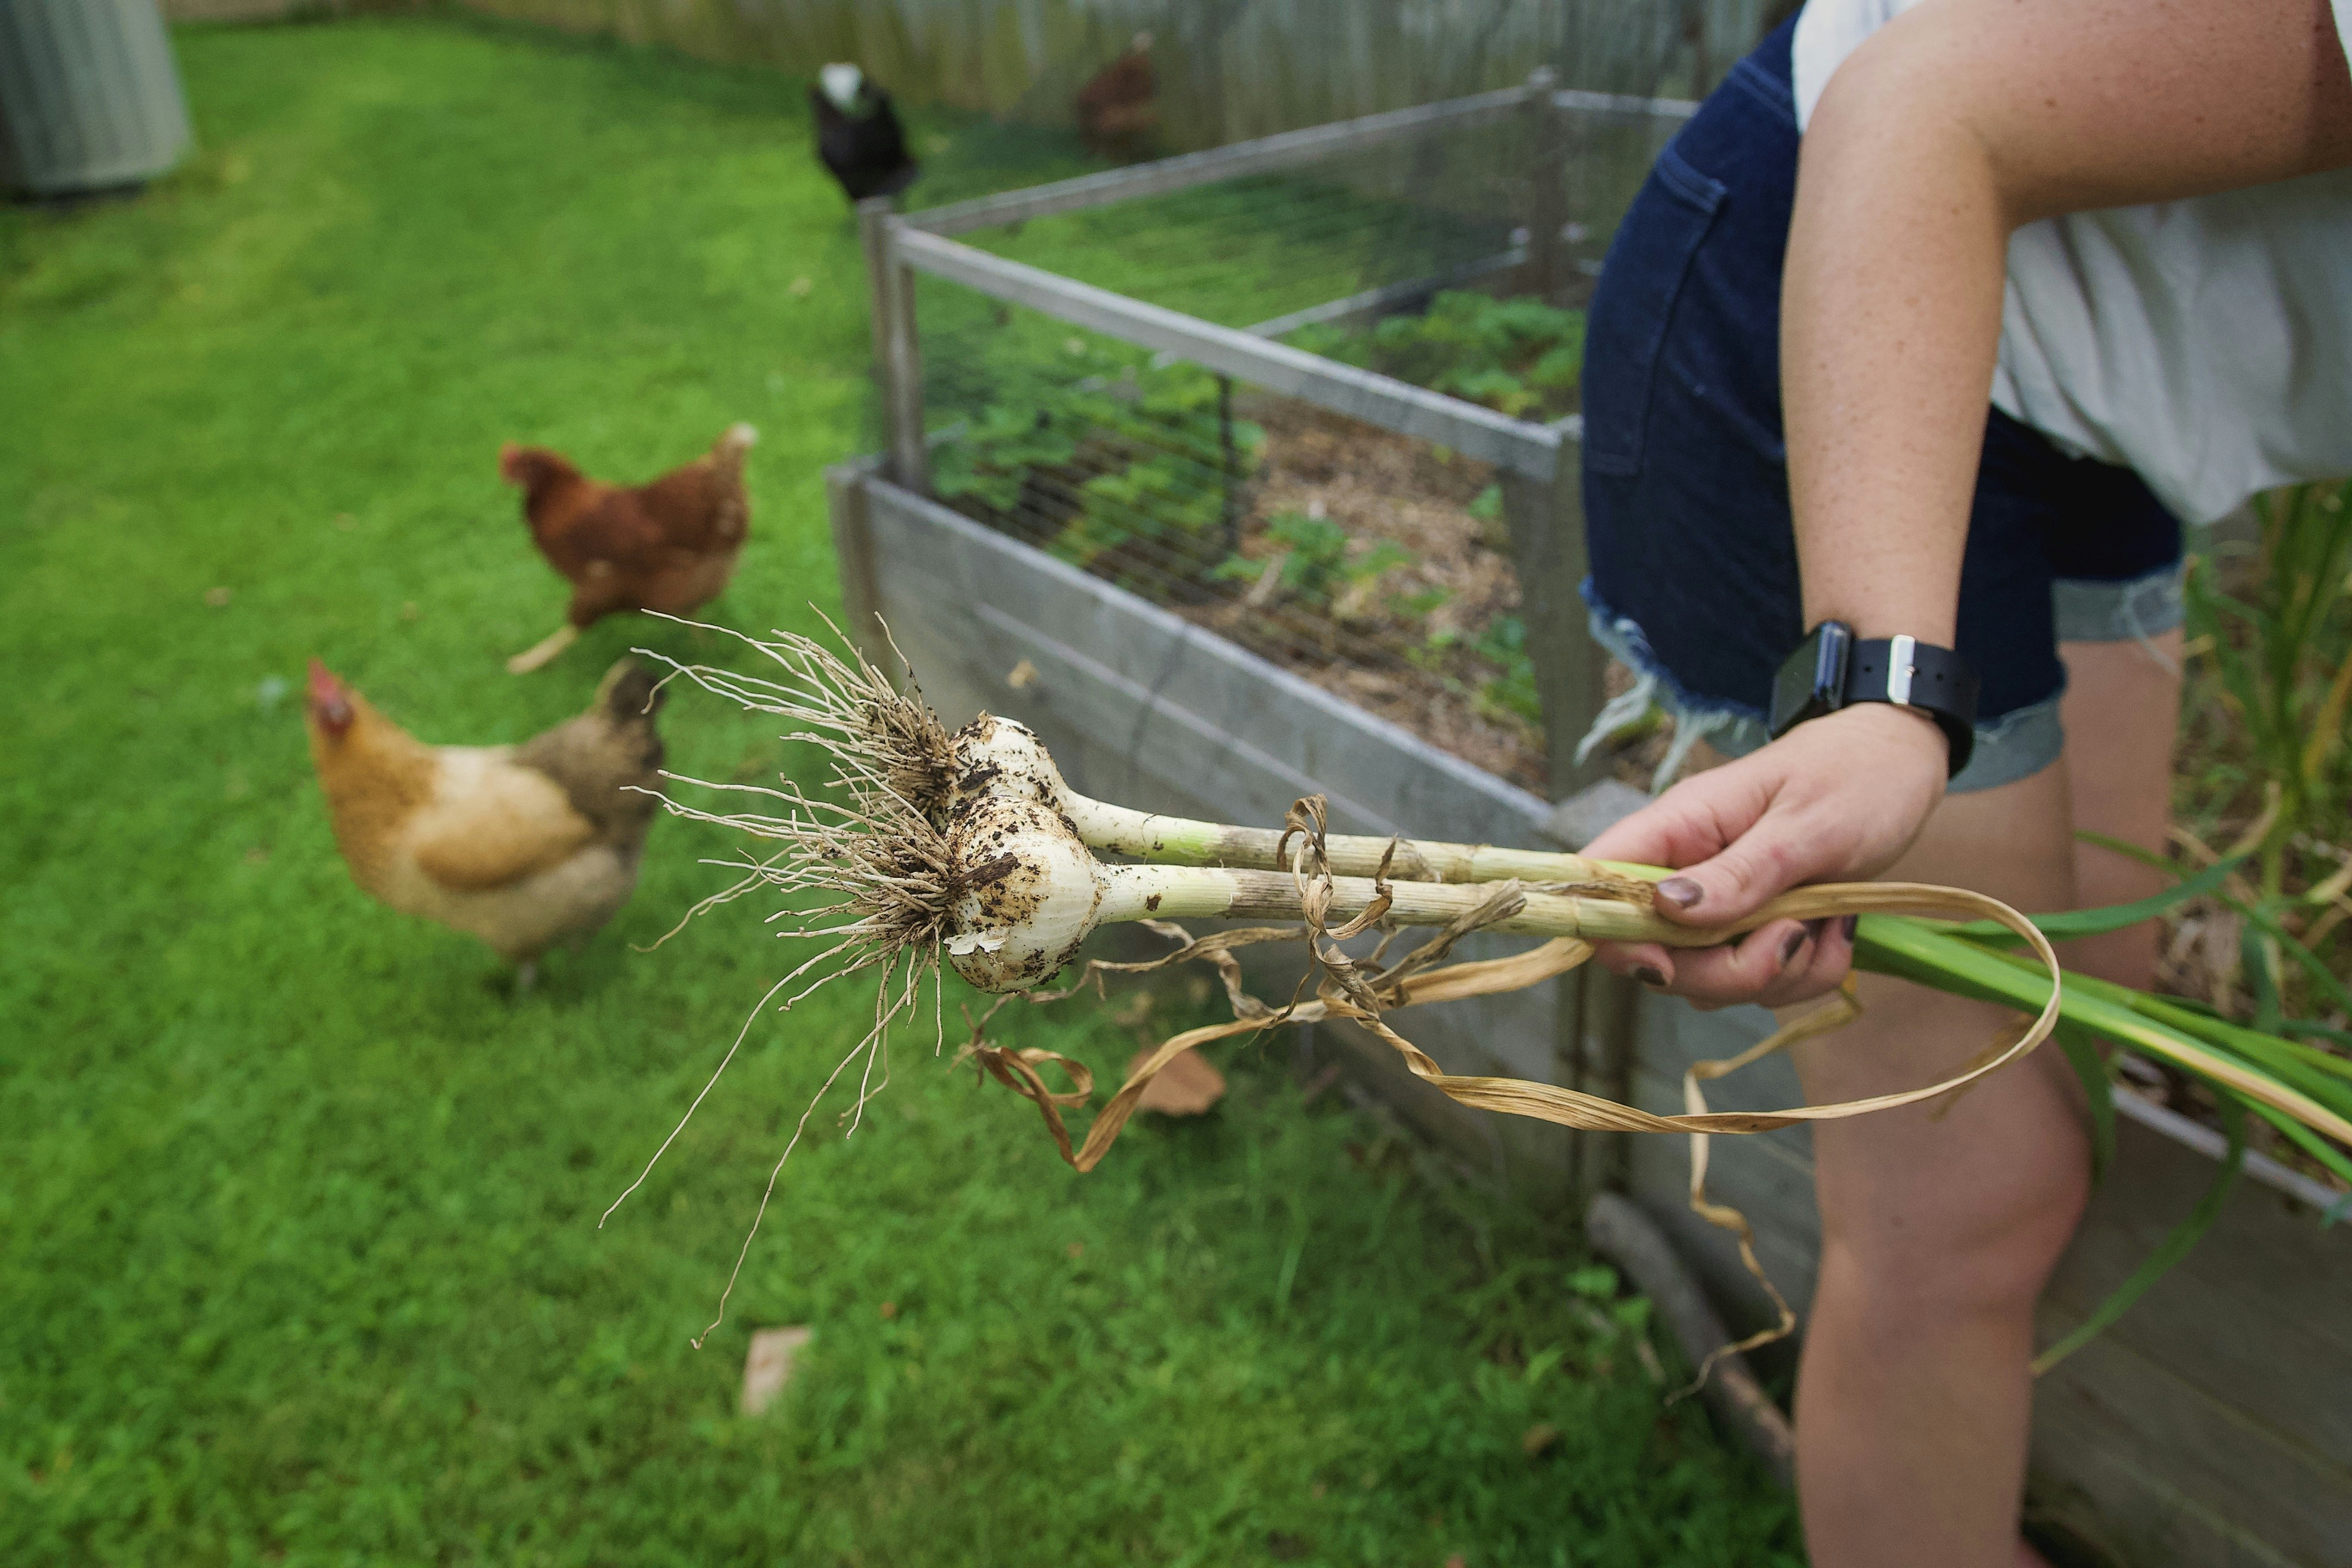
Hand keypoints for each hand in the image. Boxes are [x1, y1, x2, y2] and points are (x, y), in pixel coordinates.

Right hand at [1583, 703, 1948, 1008]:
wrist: (1905, 763)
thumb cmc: (1857, 775)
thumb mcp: (1806, 825)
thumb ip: (1739, 872)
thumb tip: (1667, 910)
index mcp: (1679, 827)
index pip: (1599, 883)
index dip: (1614, 935)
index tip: (1668, 964)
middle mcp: (1686, 870)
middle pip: (1655, 955)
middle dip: (1725, 972)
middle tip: (1790, 939)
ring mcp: (1721, 904)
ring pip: (1709, 979)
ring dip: (1775, 975)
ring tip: (1826, 925)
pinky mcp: (1756, 928)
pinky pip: (1760, 982)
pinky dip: (1804, 973)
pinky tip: (1837, 932)